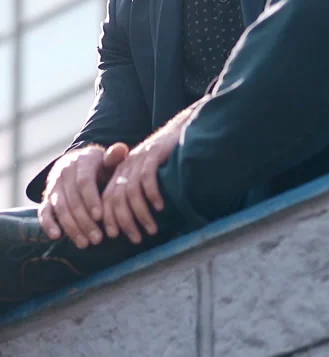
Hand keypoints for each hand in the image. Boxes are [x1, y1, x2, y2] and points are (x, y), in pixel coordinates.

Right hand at [38, 143, 128, 248]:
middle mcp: (65, 171)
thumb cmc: (101, 166)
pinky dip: (48, 224)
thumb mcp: (109, 161)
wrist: (79, 164)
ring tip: (85, 243)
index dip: (91, 200)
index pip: (84, 182)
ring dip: (72, 228)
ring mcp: (54, 184)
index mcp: (82, 161)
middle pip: (73, 199)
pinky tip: (57, 236)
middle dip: (84, 221)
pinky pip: (44, 211)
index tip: (100, 217)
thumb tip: (121, 149)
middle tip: (97, 239)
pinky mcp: (47, 197)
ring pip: (60, 208)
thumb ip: (114, 158)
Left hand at [101, 126, 181, 244]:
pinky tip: (159, 207)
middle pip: (117, 198)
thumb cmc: (164, 159)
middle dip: (124, 222)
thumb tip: (132, 223)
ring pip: (132, 191)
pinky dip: (152, 194)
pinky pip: (147, 177)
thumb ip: (135, 192)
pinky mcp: (153, 152)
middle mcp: (126, 165)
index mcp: (120, 172)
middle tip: (136, 239)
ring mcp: (139, 158)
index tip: (113, 236)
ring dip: (140, 213)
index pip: (107, 198)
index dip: (108, 218)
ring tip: (151, 229)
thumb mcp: (144, 174)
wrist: (179, 130)